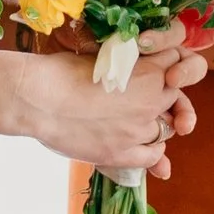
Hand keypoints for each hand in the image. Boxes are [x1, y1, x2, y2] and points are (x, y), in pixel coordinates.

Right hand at [15, 42, 204, 177]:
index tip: (154, 74)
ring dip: (156, 127)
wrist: (37, 98)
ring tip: (135, 124)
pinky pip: (152, 156)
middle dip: (163, 100)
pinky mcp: (122, 153)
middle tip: (143, 101)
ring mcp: (138, 129)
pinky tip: (141, 148)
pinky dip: (153, 154)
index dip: (165, 71)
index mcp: (149, 71)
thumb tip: (133, 72)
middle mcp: (151, 100)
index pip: (175, 66)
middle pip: (174, 100)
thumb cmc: (62, 71)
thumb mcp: (102, 58)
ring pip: (165, 130)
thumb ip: (127, 67)